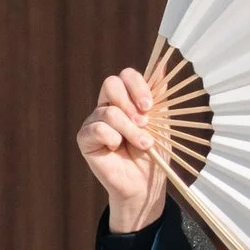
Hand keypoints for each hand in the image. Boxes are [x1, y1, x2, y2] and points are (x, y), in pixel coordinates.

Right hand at [78, 67, 167, 235]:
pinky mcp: (85, 138)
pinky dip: (112, 139)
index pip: (125, 76)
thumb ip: (159, 95)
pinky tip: (116, 149)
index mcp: (127, 99)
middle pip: (111, 83)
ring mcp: (95, 121)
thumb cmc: (154, 154)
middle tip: (144, 123)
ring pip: (109, 111)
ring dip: (130, 130)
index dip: (137, 85)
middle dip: (130, 103)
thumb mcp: (162, 122)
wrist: (146, 184)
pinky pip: (96, 128)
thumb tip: (164, 65)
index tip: (149, 105)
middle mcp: (108, 106)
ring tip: (141, 145)